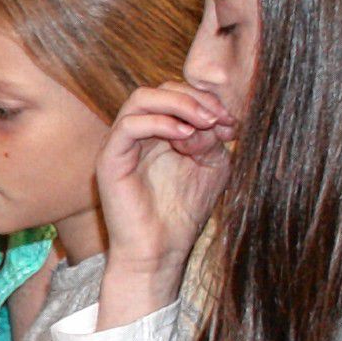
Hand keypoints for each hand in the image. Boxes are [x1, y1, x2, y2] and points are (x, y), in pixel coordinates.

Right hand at [97, 81, 234, 323]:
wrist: (160, 250)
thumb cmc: (183, 212)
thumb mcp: (212, 166)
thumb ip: (213, 137)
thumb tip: (210, 118)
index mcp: (159, 134)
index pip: (176, 95)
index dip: (205, 99)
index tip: (231, 121)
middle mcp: (137, 136)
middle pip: (158, 90)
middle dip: (195, 98)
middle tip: (218, 118)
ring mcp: (121, 146)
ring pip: (140, 99)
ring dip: (178, 105)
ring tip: (202, 123)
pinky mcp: (110, 160)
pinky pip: (129, 125)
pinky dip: (159, 123)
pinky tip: (184, 136)